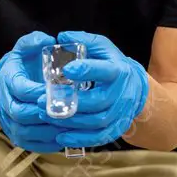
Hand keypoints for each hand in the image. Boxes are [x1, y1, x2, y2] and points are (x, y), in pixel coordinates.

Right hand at [0, 31, 65, 152]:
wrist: (2, 88)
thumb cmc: (19, 67)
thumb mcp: (23, 49)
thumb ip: (33, 42)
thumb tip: (47, 39)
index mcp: (7, 80)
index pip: (20, 89)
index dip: (38, 92)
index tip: (58, 91)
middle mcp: (4, 103)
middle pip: (21, 114)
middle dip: (44, 113)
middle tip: (67, 110)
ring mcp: (9, 122)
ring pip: (26, 132)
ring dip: (48, 130)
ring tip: (70, 125)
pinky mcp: (17, 136)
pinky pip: (31, 144)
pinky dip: (48, 143)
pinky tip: (65, 136)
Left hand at [40, 30, 149, 148]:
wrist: (134, 88)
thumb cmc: (111, 64)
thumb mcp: (102, 47)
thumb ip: (83, 40)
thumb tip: (62, 36)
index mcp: (118, 71)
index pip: (104, 71)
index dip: (86, 70)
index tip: (66, 69)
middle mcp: (121, 94)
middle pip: (98, 102)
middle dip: (70, 103)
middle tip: (42, 100)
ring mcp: (121, 113)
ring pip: (96, 122)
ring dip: (70, 122)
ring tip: (46, 116)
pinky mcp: (117, 128)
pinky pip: (99, 137)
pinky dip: (80, 139)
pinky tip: (61, 137)